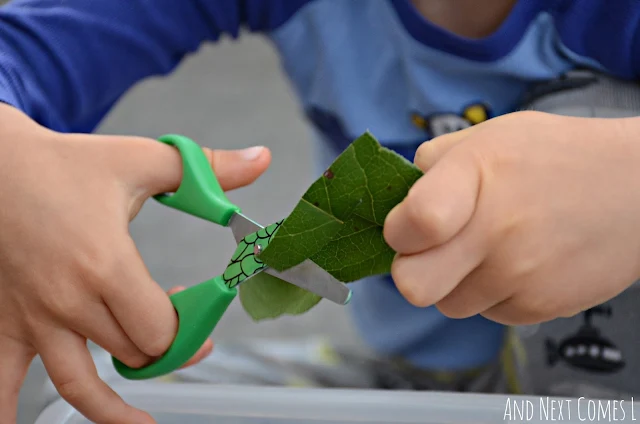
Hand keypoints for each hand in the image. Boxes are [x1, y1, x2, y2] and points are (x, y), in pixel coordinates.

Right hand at [0, 104, 270, 423]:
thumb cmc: (68, 163)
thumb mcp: (144, 160)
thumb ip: (209, 169)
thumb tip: (262, 159)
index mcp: (106, 265)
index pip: (162, 330)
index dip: (191, 329)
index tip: (201, 314)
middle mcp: (68, 301)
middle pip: (134, 354)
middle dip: (165, 348)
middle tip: (181, 331)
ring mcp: (34, 318)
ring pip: (82, 386)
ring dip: (115, 409)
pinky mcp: (6, 321)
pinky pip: (2, 385)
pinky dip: (11, 413)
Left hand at [384, 111, 639, 325]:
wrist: (638, 190)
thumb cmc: (558, 157)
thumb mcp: (493, 135)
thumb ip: (435, 162)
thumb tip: (397, 200)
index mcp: (476, 176)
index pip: (410, 226)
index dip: (398, 231)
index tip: (407, 226)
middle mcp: (496, 231)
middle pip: (413, 286)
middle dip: (413, 270)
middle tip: (433, 251)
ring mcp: (519, 275)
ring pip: (448, 304)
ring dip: (457, 282)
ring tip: (490, 249)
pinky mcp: (540, 308)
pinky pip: (487, 313)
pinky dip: (492, 293)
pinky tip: (519, 263)